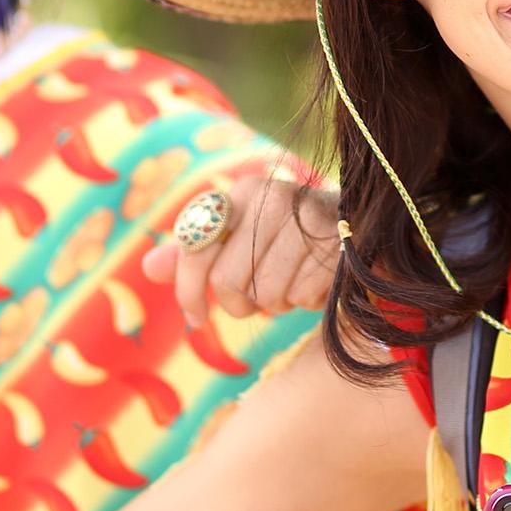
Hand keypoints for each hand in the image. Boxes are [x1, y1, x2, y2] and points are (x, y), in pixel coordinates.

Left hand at [144, 175, 338, 326]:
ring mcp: (307, 218)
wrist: (361, 228)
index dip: (188, 292)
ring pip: (265, 295)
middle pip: (227, 282)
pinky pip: (300, 298)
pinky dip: (305, 302)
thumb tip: (149, 267)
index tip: (195, 318)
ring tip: (291, 283)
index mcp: (244, 192)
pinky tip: (316, 281)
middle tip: (257, 300)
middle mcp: (273, 196)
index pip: (194, 249)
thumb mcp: (240, 239)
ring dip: (277, 303)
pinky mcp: (337, 244)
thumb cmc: (288, 239)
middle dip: (240, 304)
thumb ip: (196, 251)